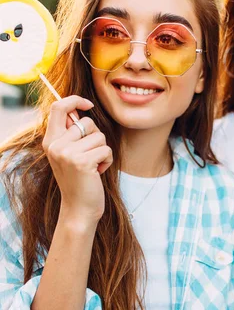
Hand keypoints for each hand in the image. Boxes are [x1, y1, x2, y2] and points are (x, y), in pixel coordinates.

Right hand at [42, 96, 112, 225]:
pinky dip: (107, 160)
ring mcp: (68, 153)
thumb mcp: (68, 155)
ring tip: (94, 166)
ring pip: (99, 136)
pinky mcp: (82, 162)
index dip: (75, 100)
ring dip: (103, 151)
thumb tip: (78, 108)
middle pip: (86, 122)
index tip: (88, 104)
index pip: (58, 107)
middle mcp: (56, 145)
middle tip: (91, 155)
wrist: (79, 209)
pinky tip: (98, 172)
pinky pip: (105, 149)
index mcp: (50, 141)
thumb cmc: (79, 181)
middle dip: (96, 137)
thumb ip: (70, 134)